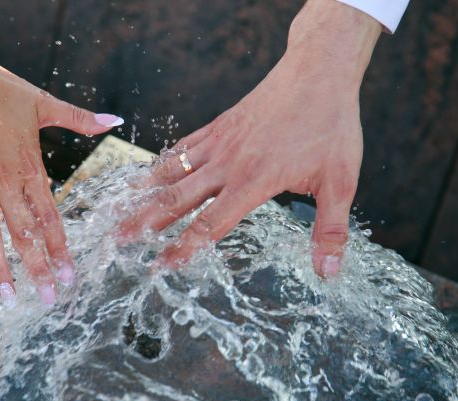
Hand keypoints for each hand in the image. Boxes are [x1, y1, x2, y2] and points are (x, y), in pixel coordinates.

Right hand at [0, 63, 122, 304]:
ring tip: (9, 299)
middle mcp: (5, 182)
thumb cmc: (1, 89)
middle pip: (25, 234)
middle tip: (48, 300)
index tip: (70, 276)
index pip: (50, 218)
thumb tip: (116, 121)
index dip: (60, 249)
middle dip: (38, 269)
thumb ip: (80, 119)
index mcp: (30, 168)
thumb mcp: (44, 104)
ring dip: (1, 269)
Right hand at [119, 0, 379, 277]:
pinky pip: (183, 147)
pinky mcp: (219, 125)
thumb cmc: (332, 126)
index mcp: (254, 181)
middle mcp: (228, 163)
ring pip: (172, 172)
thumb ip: (330, 230)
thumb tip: (328, 274)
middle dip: (144, 222)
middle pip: (177, 199)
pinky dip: (162, 163)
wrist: (319, 71)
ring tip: (119, 211)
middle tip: (117, 240)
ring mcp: (219, 142)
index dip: (183, 248)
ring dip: (144, 194)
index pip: (210, 223)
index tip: (161, 266)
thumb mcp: (340, 182)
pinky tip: (148, 174)